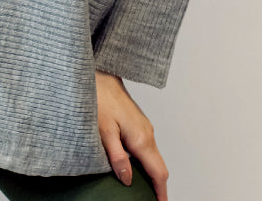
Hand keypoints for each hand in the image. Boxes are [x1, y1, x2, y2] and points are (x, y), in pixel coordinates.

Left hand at [95, 70, 168, 199]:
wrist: (100, 74)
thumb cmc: (99, 98)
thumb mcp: (104, 131)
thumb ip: (117, 157)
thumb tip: (127, 179)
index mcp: (141, 138)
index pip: (158, 172)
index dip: (161, 192)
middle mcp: (147, 133)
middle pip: (159, 167)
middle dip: (158, 186)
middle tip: (152, 200)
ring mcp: (144, 127)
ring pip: (153, 157)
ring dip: (151, 174)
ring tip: (144, 189)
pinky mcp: (138, 122)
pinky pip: (147, 147)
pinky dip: (146, 161)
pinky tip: (134, 167)